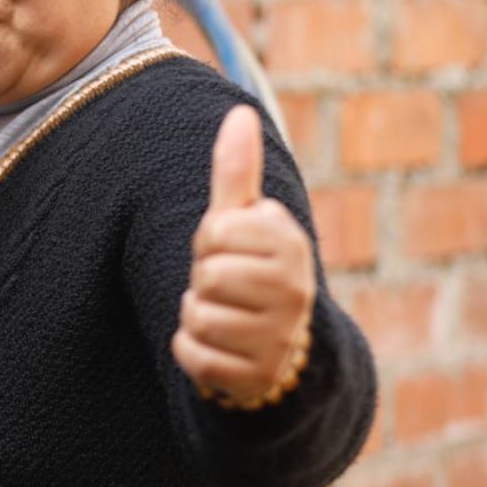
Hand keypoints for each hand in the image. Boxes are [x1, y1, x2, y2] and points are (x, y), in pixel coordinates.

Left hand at [171, 105, 314, 404]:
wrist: (277, 347)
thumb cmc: (252, 269)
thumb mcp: (246, 220)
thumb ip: (237, 171)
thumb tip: (240, 111)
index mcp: (290, 244)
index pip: (213, 232)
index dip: (209, 243)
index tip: (231, 252)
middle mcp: (294, 290)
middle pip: (205, 276)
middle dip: (202, 282)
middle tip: (227, 289)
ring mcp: (279, 338)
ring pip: (196, 316)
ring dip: (196, 318)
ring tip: (225, 316)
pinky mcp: (254, 376)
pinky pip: (193, 356)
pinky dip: (193, 353)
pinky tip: (221, 348)